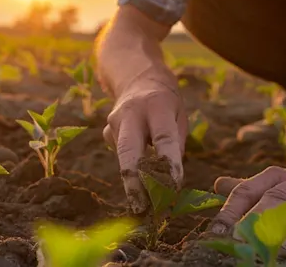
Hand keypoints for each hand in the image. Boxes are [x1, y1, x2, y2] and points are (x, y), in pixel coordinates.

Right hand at [103, 79, 187, 213]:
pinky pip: (120, 154)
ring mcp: (114, 121)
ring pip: (123, 156)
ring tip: (145, 203)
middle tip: (142, 206)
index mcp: (157, 104)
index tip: (174, 186)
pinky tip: (139, 164)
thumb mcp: (179, 115)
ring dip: (134, 181)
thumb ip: (176, 144)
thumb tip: (168, 179)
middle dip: (134, 181)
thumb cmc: (166, 102)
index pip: (163, 138)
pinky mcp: (106, 131)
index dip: (168, 164)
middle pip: (129, 150)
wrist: (138, 78)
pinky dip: (131, 166)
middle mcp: (130, 111)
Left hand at [211, 166, 285, 255]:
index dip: (232, 212)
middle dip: (259, 221)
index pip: (248, 191)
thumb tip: (216, 186)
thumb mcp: (273, 186)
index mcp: (278, 176)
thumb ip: (247, 189)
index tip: (218, 233)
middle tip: (242, 241)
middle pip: (278, 200)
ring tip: (284, 249)